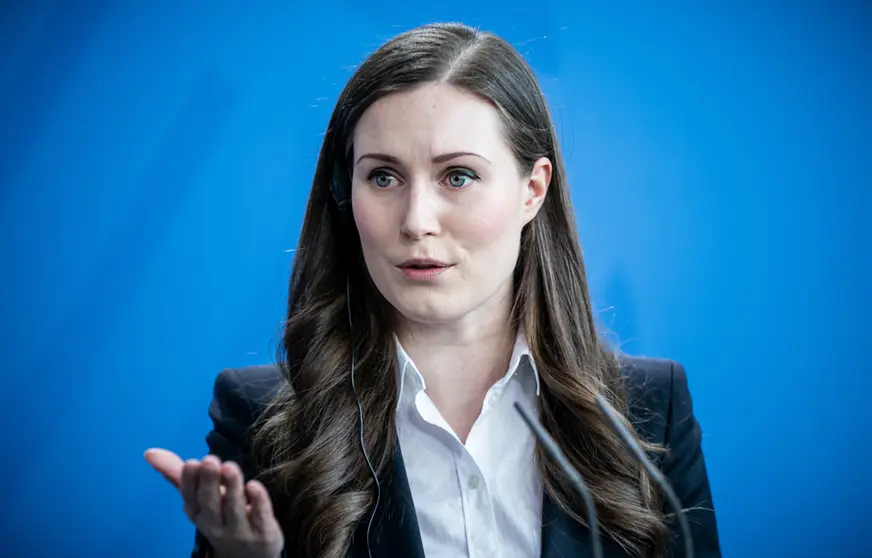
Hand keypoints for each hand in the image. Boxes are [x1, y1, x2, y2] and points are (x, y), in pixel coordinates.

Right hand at [145, 448, 283, 557]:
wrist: (249, 556)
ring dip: (232, 486)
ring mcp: (239, 529)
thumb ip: (178, 474)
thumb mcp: (199, 498)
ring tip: (230, 466)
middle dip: (209, 482)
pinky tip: (254, 485)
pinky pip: (260, 516)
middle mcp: (215, 523)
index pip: (190, 497)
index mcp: (197, 512)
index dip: (191, 481)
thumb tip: (149, 452)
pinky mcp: (263, 532)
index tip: (191, 463)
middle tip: (210, 460)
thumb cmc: (221, 517)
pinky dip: (257, 502)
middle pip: (210, 502)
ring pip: (234, 508)